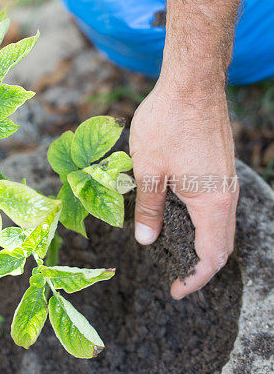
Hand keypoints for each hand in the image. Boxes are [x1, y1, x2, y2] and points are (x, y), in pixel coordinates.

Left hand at [129, 72, 237, 297]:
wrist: (192, 83)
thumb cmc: (167, 122)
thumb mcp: (148, 170)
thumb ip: (149, 209)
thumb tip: (147, 241)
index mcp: (211, 201)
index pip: (212, 255)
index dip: (196, 278)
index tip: (176, 290)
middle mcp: (226, 195)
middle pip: (222, 245)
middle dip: (201, 268)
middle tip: (176, 278)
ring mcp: (226, 181)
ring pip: (221, 227)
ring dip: (203, 246)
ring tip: (176, 256)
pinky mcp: (220, 169)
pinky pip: (218, 208)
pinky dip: (204, 225)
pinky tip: (180, 222)